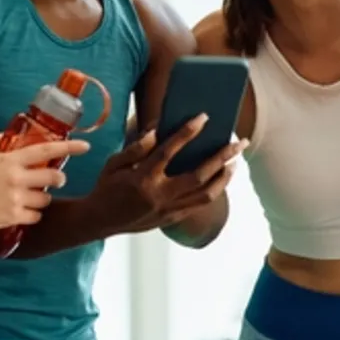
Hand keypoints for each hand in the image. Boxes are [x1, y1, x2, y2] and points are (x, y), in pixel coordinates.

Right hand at [0, 133, 91, 232]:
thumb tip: (7, 136)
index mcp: (9, 160)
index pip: (45, 150)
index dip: (69, 147)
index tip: (86, 146)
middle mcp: (16, 179)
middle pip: (53, 178)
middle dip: (57, 178)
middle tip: (54, 179)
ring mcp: (15, 200)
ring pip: (45, 199)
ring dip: (43, 197)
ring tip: (31, 196)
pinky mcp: (12, 217)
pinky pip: (35, 216)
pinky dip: (33, 213)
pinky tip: (23, 210)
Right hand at [87, 116, 244, 233]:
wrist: (100, 221)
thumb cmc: (106, 187)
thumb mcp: (114, 163)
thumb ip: (136, 147)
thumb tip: (157, 130)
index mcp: (142, 178)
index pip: (169, 151)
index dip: (187, 132)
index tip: (204, 117)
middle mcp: (159, 196)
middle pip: (199, 175)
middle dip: (222, 157)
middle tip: (239, 142)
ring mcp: (168, 210)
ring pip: (206, 195)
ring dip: (224, 176)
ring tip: (235, 161)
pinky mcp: (172, 219)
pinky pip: (200, 204)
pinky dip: (214, 190)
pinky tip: (220, 178)